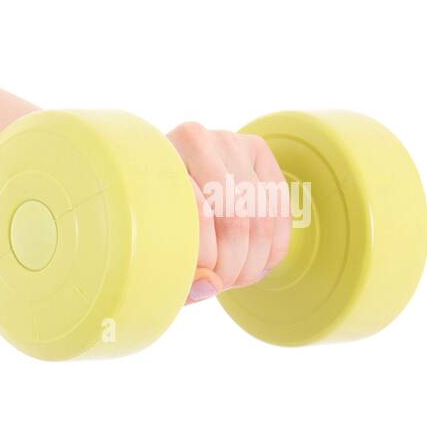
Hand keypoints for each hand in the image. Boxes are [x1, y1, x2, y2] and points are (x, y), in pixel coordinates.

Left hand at [166, 122, 291, 303]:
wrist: (159, 179)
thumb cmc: (148, 222)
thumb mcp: (147, 245)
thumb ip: (172, 269)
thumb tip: (210, 284)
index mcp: (155, 158)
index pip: (196, 214)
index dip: (205, 259)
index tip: (201, 283)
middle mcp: (194, 139)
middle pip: (233, 216)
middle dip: (234, 264)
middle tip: (222, 285)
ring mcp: (230, 140)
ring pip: (260, 214)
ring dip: (254, 259)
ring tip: (236, 279)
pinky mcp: (257, 149)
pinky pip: (279, 206)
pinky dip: (273, 245)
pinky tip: (258, 266)